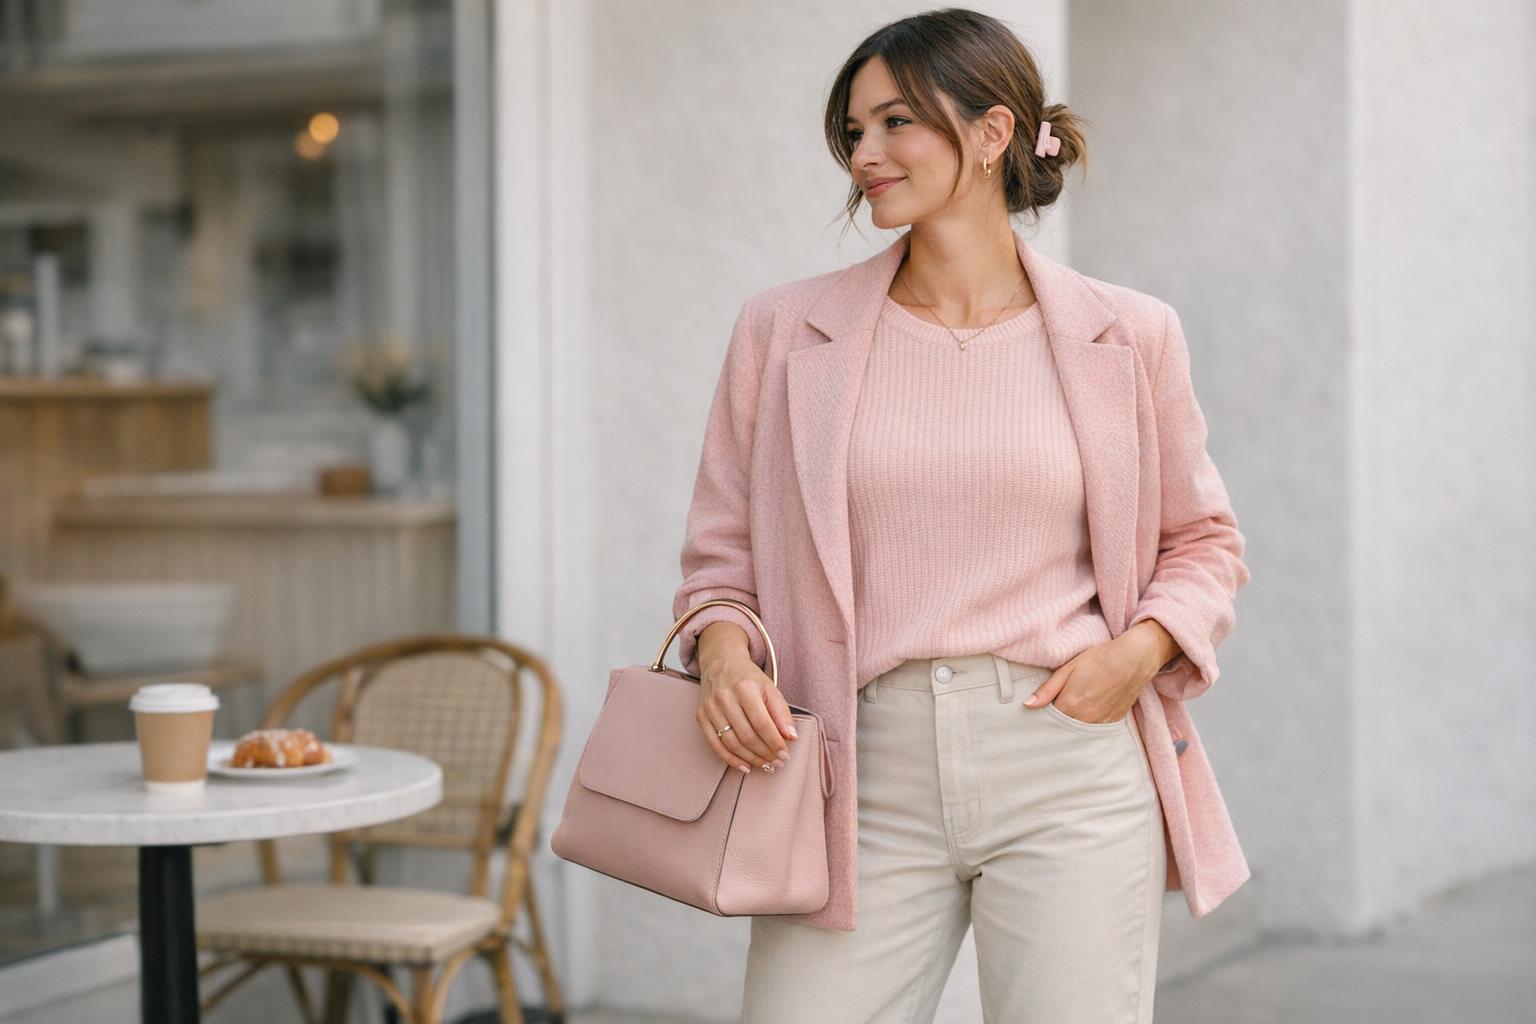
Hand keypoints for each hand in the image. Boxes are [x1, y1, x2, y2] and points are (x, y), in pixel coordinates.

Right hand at [695, 650, 797, 774]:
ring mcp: (710, 707)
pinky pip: (715, 744)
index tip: (785, 755)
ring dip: (750, 759)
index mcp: (745, 687)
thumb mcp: (770, 689)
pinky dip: (730, 759)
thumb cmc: (748, 678)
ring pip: (731, 743)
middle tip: (777, 762)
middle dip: (764, 753)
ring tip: (765, 765)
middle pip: (746, 736)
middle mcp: (725, 696)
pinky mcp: (701, 716)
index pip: (762, 723)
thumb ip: (782, 713)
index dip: (775, 743)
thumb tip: (791, 737)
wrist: (721, 663)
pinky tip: (745, 766)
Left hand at [1021, 622, 1175, 722]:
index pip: (1049, 721)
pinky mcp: (1114, 721)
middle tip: (1054, 715)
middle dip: (1057, 725)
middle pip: (1064, 729)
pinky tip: (1088, 715)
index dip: (1043, 717)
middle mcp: (1085, 718)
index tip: (1040, 714)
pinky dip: (1089, 726)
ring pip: (1080, 732)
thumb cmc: (1098, 660)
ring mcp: (1101, 722)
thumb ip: (1047, 690)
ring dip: (1073, 727)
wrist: (1133, 659)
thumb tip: (1027, 705)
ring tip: (1072, 714)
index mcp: (1070, 705)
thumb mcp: (1068, 669)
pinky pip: (1096, 730)